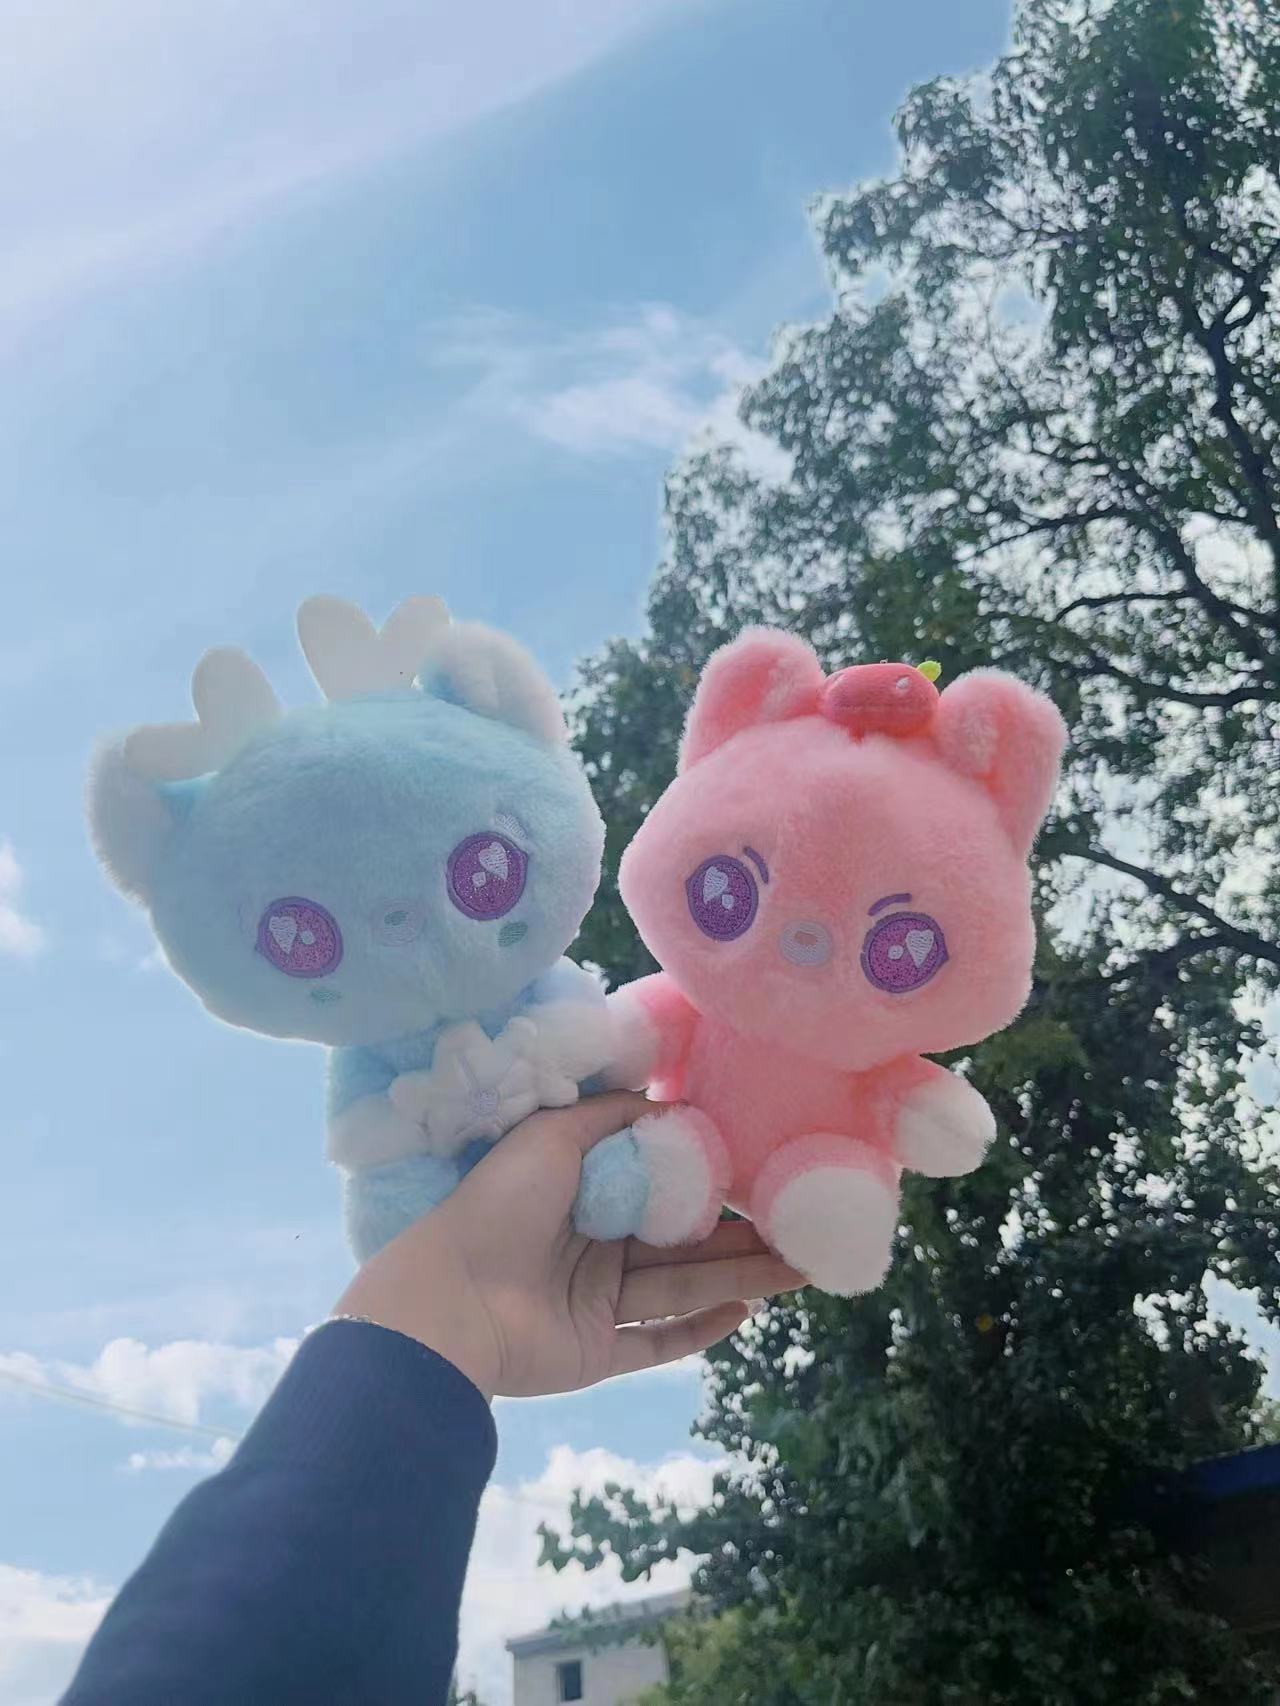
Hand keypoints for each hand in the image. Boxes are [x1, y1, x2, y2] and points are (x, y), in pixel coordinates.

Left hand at [334, 1091, 801, 1400]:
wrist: (449, 1299)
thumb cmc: (498, 1205)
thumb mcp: (552, 1134)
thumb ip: (613, 1117)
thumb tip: (672, 1107)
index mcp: (580, 1193)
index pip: (656, 1186)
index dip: (707, 1180)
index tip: (761, 1170)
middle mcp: (592, 1246)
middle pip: (681, 1240)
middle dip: (742, 1234)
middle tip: (802, 1226)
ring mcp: (597, 1302)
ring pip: (683, 1286)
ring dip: (741, 1277)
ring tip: (800, 1267)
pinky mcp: (599, 1353)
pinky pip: (658, 1341)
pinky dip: (701, 1331)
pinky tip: (744, 1312)